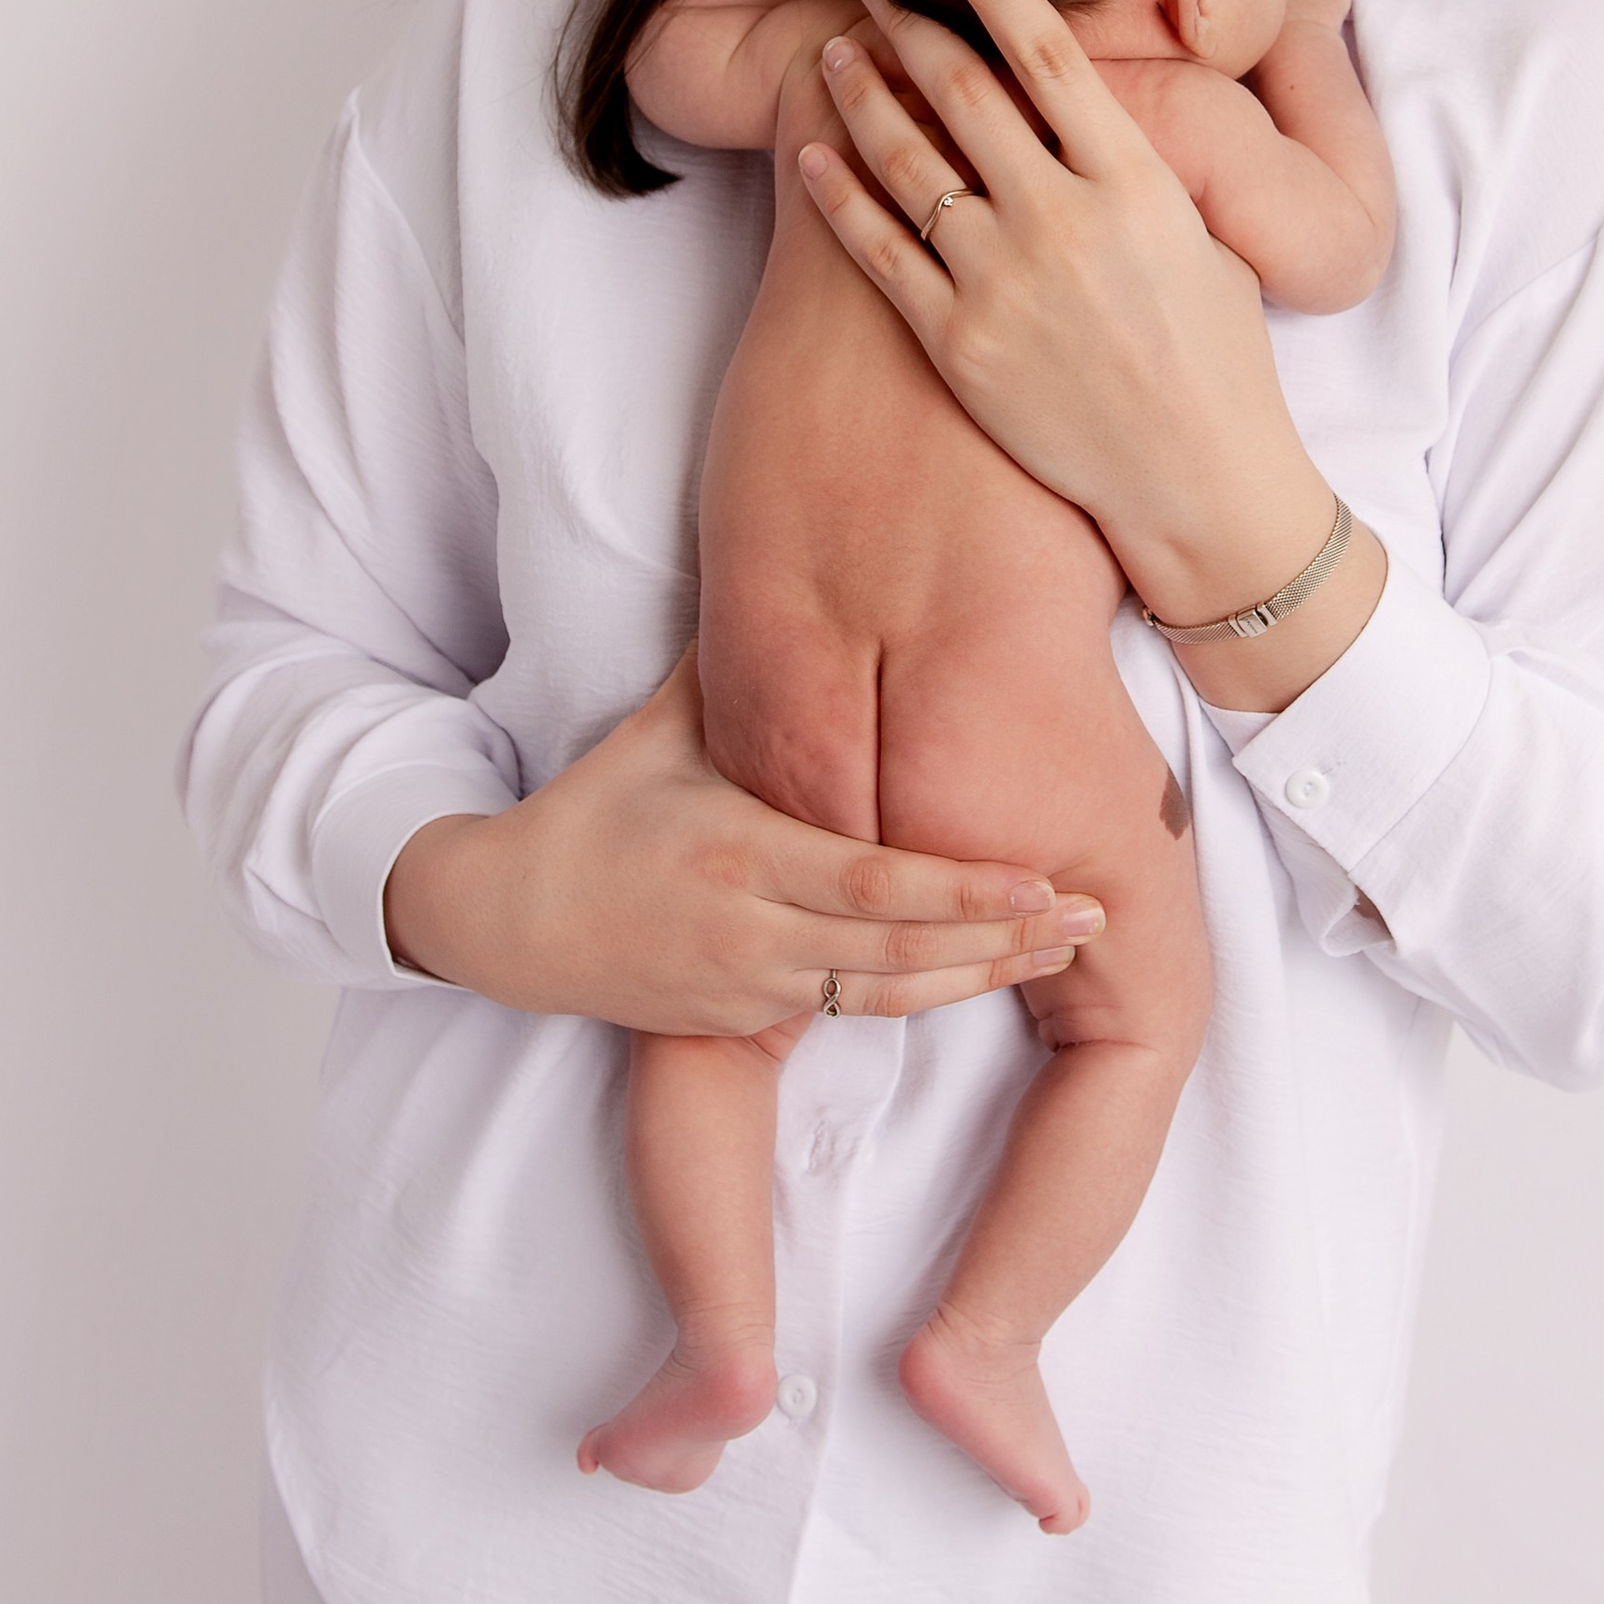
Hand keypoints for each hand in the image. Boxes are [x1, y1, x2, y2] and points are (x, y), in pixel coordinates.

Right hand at [383, 648, 1101, 1029]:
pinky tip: (984, 974)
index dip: (964, 891)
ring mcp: (747, 986)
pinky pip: (848, 1010)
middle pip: (899, 947)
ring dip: (979, 976)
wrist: (509, 921)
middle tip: (1094, 918)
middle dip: (1003, 939)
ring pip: (886, 992)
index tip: (1042, 881)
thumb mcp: (663, 729)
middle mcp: (750, 929)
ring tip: (1063, 952)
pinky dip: (921, 996)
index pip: (873, 879)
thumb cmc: (597, 810)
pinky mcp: (743, 1021)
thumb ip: (742, 677)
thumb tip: (797, 582)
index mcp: (738, 851)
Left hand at [796, 0, 1385, 705]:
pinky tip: (814, 155)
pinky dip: (841, 196)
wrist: (1199, 479)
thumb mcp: (1202, 237)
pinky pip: (880, 252)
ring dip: (861, 96)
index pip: (1046, 51)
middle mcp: (1063, 219)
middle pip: (962, 90)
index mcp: (1134, 181)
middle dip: (906, 21)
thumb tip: (1091, 108)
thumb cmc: (1217, 357)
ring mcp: (1004, 282)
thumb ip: (1137, 168)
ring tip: (834, 54)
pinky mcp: (959, 344)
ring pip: (908, 162)